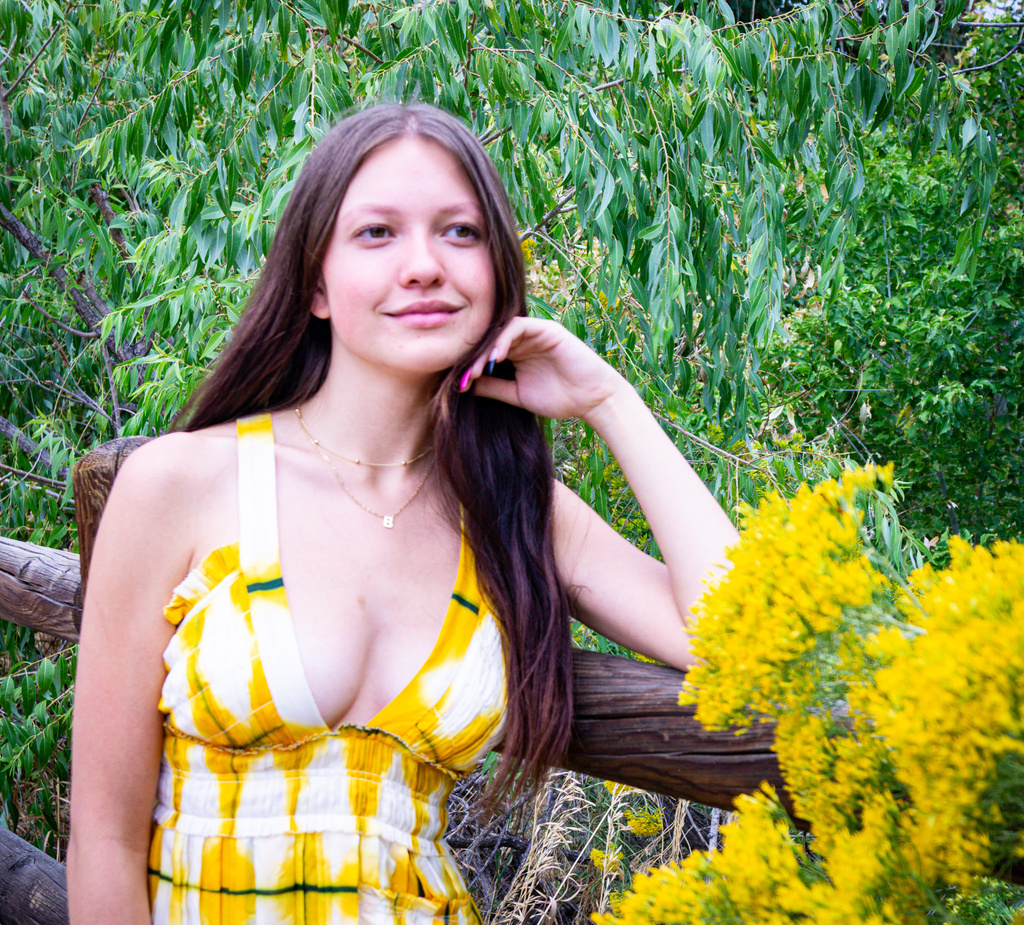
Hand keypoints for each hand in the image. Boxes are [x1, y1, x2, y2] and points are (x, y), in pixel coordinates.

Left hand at [460, 317, 625, 423]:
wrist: (592, 399)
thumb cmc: (560, 398)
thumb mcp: (518, 396)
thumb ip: (494, 388)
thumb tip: (466, 385)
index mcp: (516, 355)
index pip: (486, 353)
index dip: (471, 366)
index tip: (460, 384)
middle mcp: (523, 341)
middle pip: (489, 340)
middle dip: (474, 358)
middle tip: (464, 376)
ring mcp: (534, 333)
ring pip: (500, 332)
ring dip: (486, 350)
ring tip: (478, 369)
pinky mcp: (546, 329)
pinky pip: (518, 326)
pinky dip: (504, 339)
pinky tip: (496, 357)